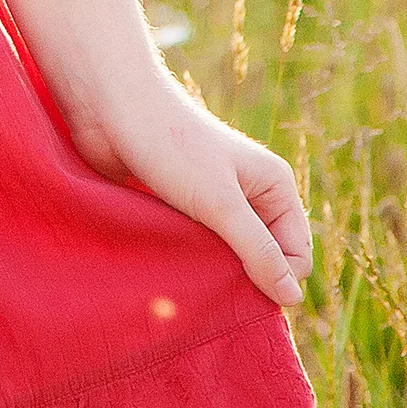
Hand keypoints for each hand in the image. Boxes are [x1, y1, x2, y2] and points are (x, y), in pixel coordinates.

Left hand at [67, 74, 312, 308]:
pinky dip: (189, 259)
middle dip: (242, 278)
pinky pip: (198, 247)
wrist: (111, 108)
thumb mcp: (220, 204)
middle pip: (263, 259)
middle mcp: (252, 194)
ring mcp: (216, 201)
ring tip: (186, 274)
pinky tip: (171, 265)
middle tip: (207, 285)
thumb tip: (294, 299)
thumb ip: (258, 251)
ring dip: (211, 271)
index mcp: (275, 187)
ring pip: (228, 256)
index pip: (295, 256)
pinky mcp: (183, 206)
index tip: (235, 287)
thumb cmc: (170, 146)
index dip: (274, 279)